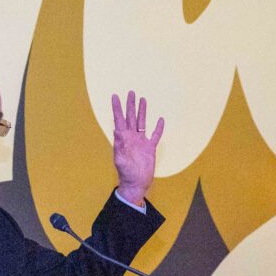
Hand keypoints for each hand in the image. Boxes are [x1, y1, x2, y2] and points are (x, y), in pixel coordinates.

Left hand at [111, 90, 163, 206]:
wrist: (136, 183)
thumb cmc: (126, 174)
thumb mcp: (120, 160)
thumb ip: (119, 146)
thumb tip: (117, 130)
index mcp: (123, 139)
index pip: (119, 119)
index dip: (117, 108)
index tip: (115, 96)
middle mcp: (132, 138)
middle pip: (131, 117)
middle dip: (130, 105)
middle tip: (130, 92)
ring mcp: (141, 142)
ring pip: (142, 122)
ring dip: (142, 111)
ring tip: (143, 99)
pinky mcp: (150, 148)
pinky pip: (155, 135)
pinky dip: (158, 128)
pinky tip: (160, 120)